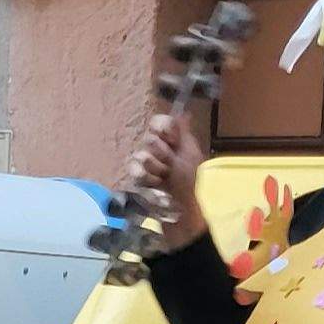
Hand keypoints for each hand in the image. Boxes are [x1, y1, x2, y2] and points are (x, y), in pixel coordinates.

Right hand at [126, 110, 209, 242]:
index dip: (163, 130)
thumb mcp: (191, 156)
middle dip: (161, 155)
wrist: (179, 212)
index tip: (171, 140)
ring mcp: (146, 164)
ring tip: (163, 179)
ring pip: (140, 155)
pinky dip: (145, 178)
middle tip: (171, 166)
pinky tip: (154, 185)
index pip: (159, 123)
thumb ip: (183, 133)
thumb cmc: (188, 184)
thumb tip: (183, 112)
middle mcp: (158, 149)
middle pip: (148, 139)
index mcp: (173, 141)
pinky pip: (132, 170)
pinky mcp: (136, 177)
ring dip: (154, 169)